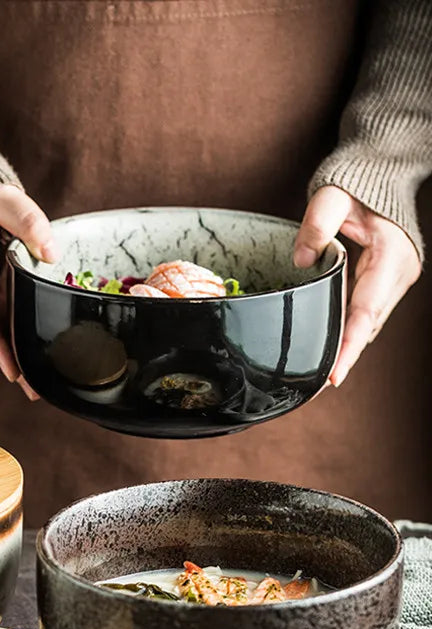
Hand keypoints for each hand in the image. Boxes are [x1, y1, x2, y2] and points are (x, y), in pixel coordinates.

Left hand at [293, 186, 420, 386]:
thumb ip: (316, 226)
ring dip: (345, 348)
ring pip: (366, 323)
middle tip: (314, 388)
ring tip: (317, 379)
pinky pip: (362, 313)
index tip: (335, 376)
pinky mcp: (381, 281)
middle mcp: (397, 275)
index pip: (366, 312)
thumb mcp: (333, 195)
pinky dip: (346, 332)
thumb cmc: (357, 181)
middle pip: (367, 326)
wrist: (382, 170)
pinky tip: (326, 348)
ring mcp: (391, 280)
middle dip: (343, 358)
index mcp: (391, 258)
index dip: (350, 347)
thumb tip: (300, 263)